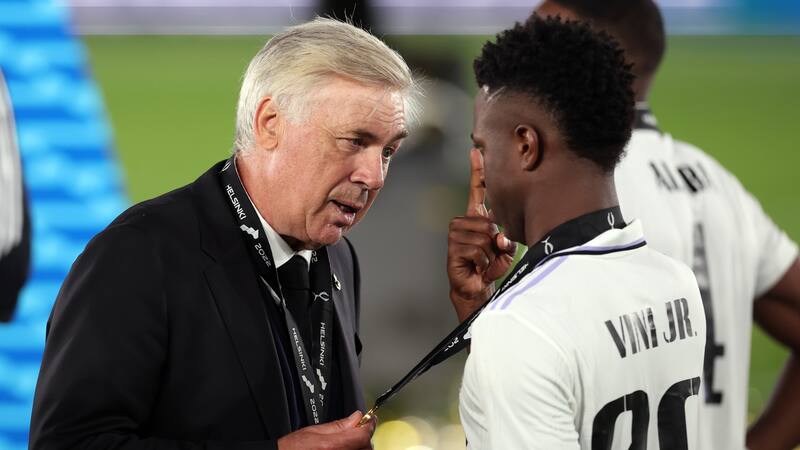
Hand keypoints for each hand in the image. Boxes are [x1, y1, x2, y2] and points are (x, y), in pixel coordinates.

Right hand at [277, 411, 375, 449]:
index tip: (370, 419)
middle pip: (366, 446)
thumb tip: (356, 417)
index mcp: (334, 445)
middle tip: (358, 428)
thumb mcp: (315, 430)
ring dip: (361, 446)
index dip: (369, 425)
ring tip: (350, 439)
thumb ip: (339, 425)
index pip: (363, 435)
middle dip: (364, 437)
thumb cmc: (293, 448)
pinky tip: (347, 447)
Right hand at [447, 149, 516, 321]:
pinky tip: (477, 266)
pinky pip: (477, 249)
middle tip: (490, 254)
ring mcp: (456, 234)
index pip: (477, 190)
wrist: (475, 287)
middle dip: (496, 241)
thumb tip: (499, 236)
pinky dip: (483, 261)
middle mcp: (464, 222)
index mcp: (477, 217)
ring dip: (489, 253)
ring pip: (483, 236)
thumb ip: (507, 239)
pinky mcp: (452, 247)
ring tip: (483, 261)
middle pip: (488, 221)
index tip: (476, 151)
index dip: (478, 171)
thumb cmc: (490, 266)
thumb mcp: (506, 250)